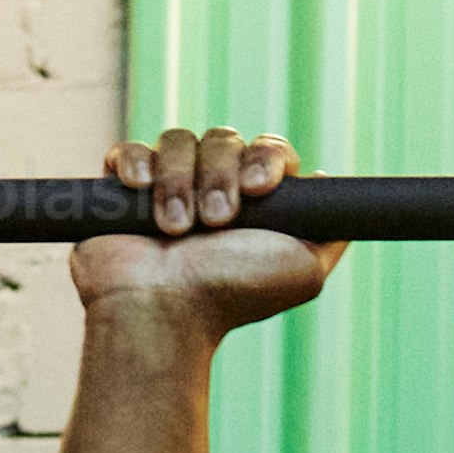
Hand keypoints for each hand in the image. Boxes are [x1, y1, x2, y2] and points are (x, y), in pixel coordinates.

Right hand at [72, 124, 344, 325]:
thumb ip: (330, 232)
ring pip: (178, 140)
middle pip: (223, 139)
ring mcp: (166, 188)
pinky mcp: (123, 190)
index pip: (266, 149)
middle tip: (216, 222)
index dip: (264, 159)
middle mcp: (211, 190)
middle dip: (220, 176)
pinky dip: (137, 163)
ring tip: (176, 230)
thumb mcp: (305, 271)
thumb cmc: (230, 296)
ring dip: (180, 183)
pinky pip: (131, 150)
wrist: (163, 313)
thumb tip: (329, 184)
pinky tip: (140, 191)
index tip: (257, 188)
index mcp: (253, 204)